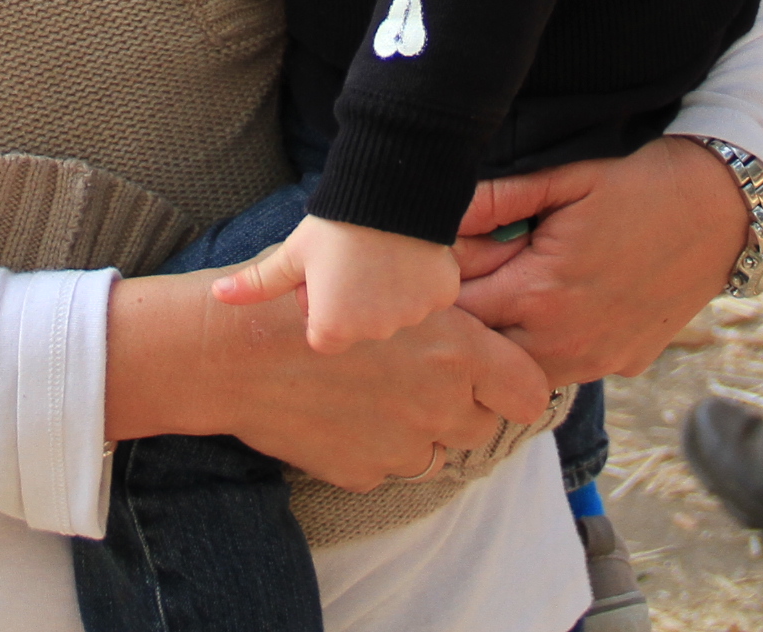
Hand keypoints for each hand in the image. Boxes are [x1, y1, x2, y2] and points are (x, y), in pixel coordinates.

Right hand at [103, 276, 551, 490]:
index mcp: (457, 351)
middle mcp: (440, 404)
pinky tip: (335, 412)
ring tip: (365, 391)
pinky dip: (367, 447)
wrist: (233, 352)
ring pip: (432, 450)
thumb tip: (472, 328)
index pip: (529, 392)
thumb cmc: (307, 301)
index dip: (512, 387)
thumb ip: (442, 317)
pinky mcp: (365, 473)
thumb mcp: (385, 288)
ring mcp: (403, 445)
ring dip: (412, 429)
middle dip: (454, 408)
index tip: (493, 381)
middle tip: (410, 379)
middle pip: (479, 426)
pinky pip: (384, 466)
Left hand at [212, 214, 459, 352]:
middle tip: (351, 257)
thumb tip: (218, 296)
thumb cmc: (334, 225)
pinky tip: (407, 250)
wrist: (390, 190)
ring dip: (386, 289)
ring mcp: (413, 316)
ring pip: (395, 310)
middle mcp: (376, 332)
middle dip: (354, 299)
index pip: (322, 335)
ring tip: (379, 249)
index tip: (323, 275)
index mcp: (334, 329)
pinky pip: (426, 295)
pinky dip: (418, 279)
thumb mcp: (292, 254)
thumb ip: (256, 283)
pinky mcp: (441, 296)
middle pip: (360, 325)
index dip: (320, 305)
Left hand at [450, 136, 742, 385]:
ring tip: (517, 288)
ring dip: (507, 338)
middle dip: (469, 320)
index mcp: (540, 295)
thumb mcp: (564, 182)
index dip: (442, 288)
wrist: (722, 211)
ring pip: (521, 369)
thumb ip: (496, 202)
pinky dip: (548, 346)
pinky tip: (560, 305)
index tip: (443, 262)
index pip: (456, 315)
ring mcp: (596, 362)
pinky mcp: (621, 367)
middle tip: (478, 275)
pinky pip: (564, 369)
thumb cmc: (639, 187)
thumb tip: (438, 217)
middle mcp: (564, 343)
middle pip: (482, 352)